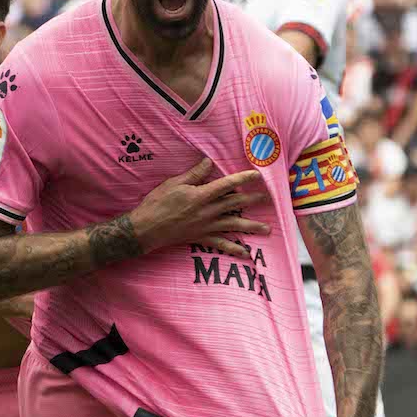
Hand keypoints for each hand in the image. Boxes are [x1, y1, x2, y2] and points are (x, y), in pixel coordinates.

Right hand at [128, 158, 273, 258]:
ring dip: (251, 227)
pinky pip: (221, 244)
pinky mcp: (201, 237)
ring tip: (267, 229)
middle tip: (269, 199)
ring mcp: (206, 226)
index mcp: (201, 195)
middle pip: (235, 204)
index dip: (243, 179)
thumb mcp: (174, 183)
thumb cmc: (157, 203)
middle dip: (253, 200)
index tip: (257, 176)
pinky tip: (246, 254)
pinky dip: (234, 249)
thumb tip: (209, 162)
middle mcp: (207, 211)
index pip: (227, 185)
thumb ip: (194, 174)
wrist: (146, 229)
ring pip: (234, 225)